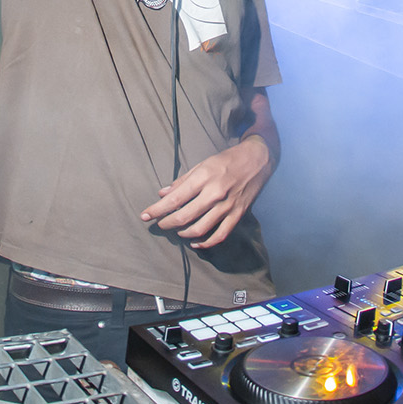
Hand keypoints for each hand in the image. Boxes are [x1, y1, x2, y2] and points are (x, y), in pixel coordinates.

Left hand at [140, 136, 273, 248]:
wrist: (257, 160)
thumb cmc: (227, 160)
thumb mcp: (202, 164)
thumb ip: (182, 180)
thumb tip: (163, 194)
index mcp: (204, 177)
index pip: (175, 198)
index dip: (157, 209)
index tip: (145, 215)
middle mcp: (215, 193)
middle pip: (184, 216)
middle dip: (167, 223)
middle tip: (158, 224)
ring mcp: (227, 206)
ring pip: (200, 229)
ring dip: (183, 233)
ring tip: (176, 230)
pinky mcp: (237, 214)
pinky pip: (219, 235)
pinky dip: (205, 243)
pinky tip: (195, 243)